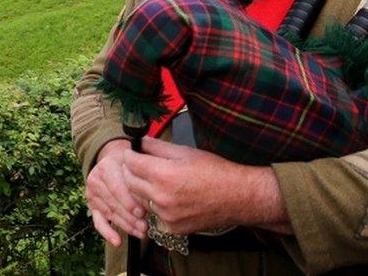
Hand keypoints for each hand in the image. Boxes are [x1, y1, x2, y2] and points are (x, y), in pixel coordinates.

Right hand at [85, 139, 147, 245]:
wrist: (115, 160)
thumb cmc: (131, 164)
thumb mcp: (136, 164)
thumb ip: (140, 178)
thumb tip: (150, 200)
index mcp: (106, 167)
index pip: (117, 188)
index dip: (130, 202)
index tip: (143, 212)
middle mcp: (95, 180)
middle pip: (114, 203)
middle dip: (131, 217)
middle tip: (145, 227)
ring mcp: (92, 194)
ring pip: (110, 214)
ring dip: (126, 226)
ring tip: (141, 233)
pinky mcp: (92, 206)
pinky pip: (99, 222)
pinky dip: (108, 233)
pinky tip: (118, 242)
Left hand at [122, 137, 290, 234]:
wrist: (238, 197)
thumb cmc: (214, 171)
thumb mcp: (185, 151)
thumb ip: (157, 146)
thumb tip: (139, 141)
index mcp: (163, 174)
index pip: (130, 163)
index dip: (129, 155)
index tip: (132, 152)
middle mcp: (161, 197)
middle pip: (129, 182)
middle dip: (131, 171)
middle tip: (138, 164)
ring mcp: (166, 215)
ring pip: (140, 199)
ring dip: (142, 189)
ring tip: (156, 180)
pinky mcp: (172, 227)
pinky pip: (155, 214)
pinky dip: (157, 205)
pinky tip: (170, 197)